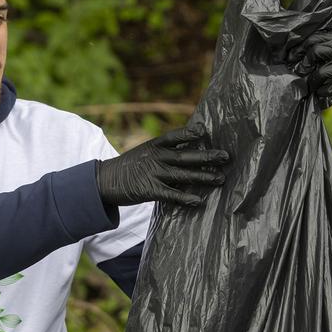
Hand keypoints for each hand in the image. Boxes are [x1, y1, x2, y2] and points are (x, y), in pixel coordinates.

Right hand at [95, 126, 229, 207]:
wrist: (106, 180)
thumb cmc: (131, 165)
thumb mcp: (146, 151)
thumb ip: (166, 150)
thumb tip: (190, 147)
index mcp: (155, 145)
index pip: (175, 136)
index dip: (189, 133)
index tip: (205, 130)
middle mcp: (156, 157)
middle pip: (185, 156)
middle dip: (207, 156)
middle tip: (226, 156)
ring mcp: (153, 173)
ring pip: (183, 175)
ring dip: (203, 177)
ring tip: (220, 179)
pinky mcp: (150, 190)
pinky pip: (170, 194)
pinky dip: (184, 198)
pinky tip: (198, 201)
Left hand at [289, 32, 331, 100]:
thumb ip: (325, 44)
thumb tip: (297, 50)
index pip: (314, 38)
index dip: (300, 47)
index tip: (292, 56)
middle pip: (315, 51)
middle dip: (305, 62)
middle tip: (301, 69)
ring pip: (319, 73)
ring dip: (312, 80)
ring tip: (311, 83)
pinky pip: (325, 88)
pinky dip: (320, 91)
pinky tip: (322, 90)